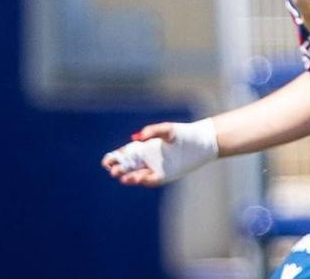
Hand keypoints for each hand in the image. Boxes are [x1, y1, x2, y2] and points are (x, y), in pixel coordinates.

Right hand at [101, 119, 218, 186]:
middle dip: (119, 170)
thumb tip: (137, 137)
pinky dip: (145, 180)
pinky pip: (152, 180)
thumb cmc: (184, 133)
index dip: (114, 159)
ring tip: (125, 177)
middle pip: (127, 167)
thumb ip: (153, 131)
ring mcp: (155, 168)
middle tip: (114, 171)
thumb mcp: (168, 129)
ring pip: (137, 175)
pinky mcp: (165, 175)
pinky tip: (140, 177)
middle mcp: (147, 159)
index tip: (107, 162)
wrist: (202, 142)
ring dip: (130, 177)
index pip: (123, 155)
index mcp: (143, 148)